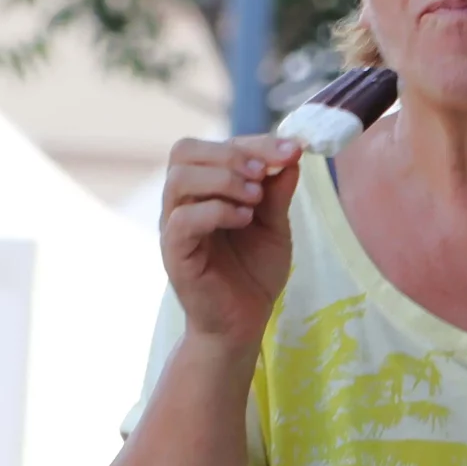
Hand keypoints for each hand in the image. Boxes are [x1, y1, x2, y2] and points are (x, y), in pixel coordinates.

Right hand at [160, 134, 302, 347]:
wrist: (243, 323)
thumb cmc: (253, 273)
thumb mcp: (275, 226)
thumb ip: (278, 192)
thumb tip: (291, 155)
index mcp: (206, 188)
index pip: (219, 146)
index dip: (255, 142)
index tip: (292, 149)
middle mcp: (184, 201)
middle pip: (185, 151)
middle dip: (231, 153)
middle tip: (264, 172)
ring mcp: (174, 226)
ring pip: (179, 179)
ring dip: (222, 179)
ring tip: (255, 197)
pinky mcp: (174, 252)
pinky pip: (182, 219)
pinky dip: (216, 211)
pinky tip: (244, 219)